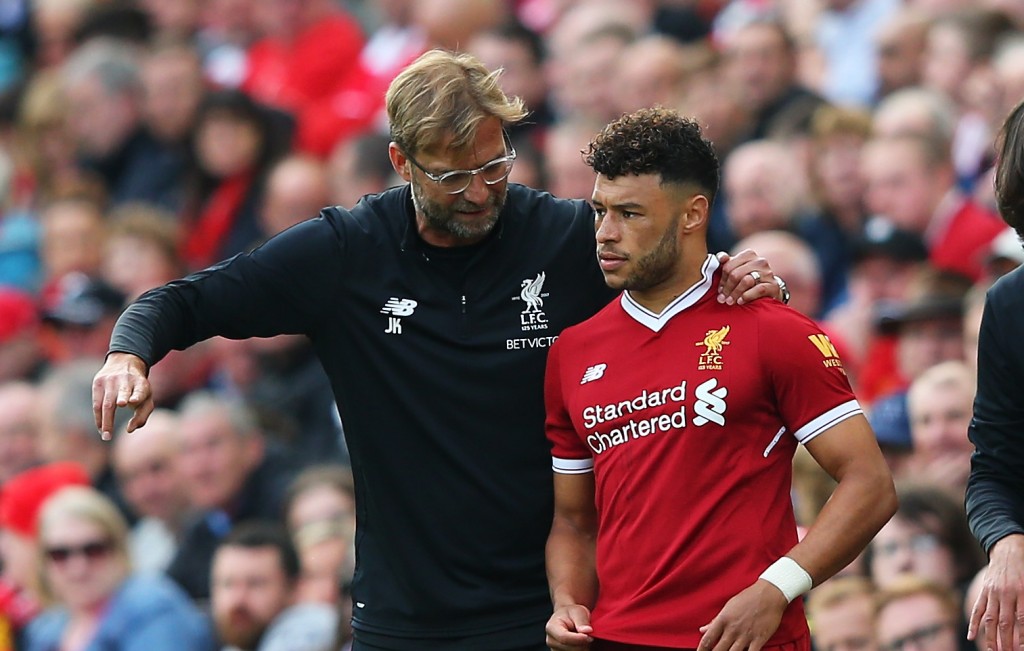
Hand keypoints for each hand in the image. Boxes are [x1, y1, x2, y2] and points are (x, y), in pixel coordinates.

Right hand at [92, 352, 153, 439]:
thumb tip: (130, 430)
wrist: (124, 362)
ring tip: (106, 436)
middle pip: (123, 394)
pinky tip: (101, 429)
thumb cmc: (138, 388)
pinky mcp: (98, 382)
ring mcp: (111, 381)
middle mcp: (126, 380)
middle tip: (115, 421)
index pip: (140, 390)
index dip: (137, 396)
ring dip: (106, 421)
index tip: (132, 401)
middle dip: (120, 402)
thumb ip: (142, 415)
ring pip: (106, 403)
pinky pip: (96, 404)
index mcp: (141, 384)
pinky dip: (98, 418)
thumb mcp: (147, 398)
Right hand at [546, 604, 593, 649]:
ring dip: (583, 646)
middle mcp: (551, 641)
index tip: (589, 636)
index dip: (578, 639)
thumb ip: (582, 621)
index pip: (564, 638)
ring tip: (582, 636)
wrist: (567, 618)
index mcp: (552, 627)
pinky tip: (580, 642)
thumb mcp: (578, 612)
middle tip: (587, 633)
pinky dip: (580, 649)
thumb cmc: (572, 614)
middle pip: (571, 648)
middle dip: (583, 642)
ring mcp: (555, 649)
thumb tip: (587, 630)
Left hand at [698, 580, 787, 650]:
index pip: (707, 639)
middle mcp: (732, 629)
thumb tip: (702, 629)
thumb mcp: (728, 606)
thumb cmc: (748, 598)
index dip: (701, 649)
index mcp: (723, 620)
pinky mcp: (759, 639)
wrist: (769, 594)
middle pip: (718, 650)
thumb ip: (715, 620)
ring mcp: (746, 635)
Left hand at [716, 250, 780, 304]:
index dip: (722, 279)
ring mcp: (768, 273)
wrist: (769, 289)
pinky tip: (740, 301)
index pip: (728, 265)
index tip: (719, 290)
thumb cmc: (749, 278)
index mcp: (748, 255)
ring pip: (746, 281)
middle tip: (722, 299)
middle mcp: (760, 261)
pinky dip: (747, 296)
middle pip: (736, 274)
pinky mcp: (773, 285)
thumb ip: (727, 263)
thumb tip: (721, 258)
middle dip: (727, 288)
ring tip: (729, 302)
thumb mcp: (737, 269)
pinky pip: (758, 289)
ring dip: (735, 293)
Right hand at [969, 535, 1023, 650]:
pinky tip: (972, 635)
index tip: (1021, 650)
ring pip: (991, 618)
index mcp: (1022, 591)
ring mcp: (993, 592)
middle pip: (1006, 622)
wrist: (1008, 549)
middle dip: (1006, 642)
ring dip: (991, 637)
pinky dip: (974, 623)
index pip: (1022, 620)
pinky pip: (978, 609)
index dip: (1022, 637)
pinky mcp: (984, 590)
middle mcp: (1006, 593)